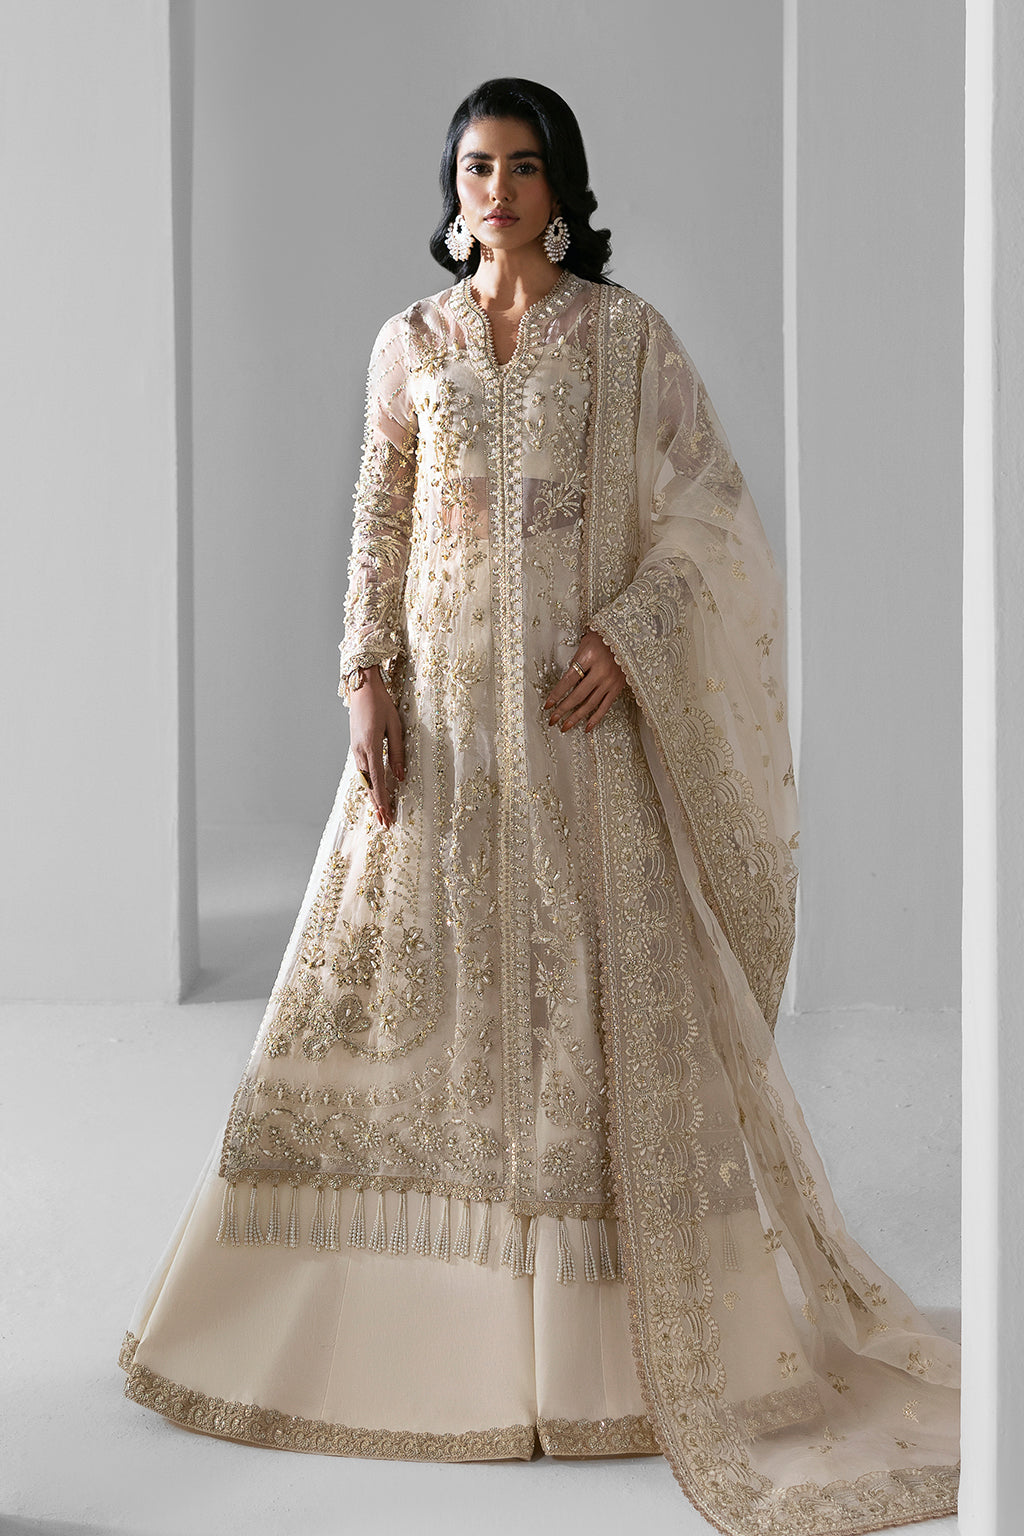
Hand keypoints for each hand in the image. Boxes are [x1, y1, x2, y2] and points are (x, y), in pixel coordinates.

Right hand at [349, 667, 404, 827]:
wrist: (361, 687)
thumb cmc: (381, 704)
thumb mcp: (395, 727)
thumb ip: (397, 752)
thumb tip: (400, 777)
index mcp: (370, 746)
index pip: (378, 779)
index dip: (383, 799)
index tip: (388, 815)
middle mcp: (359, 751)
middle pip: (368, 785)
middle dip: (377, 805)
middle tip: (385, 823)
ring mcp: (355, 750)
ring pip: (364, 780)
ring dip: (372, 797)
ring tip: (380, 814)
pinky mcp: (355, 747)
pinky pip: (361, 771)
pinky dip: (368, 786)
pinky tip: (372, 793)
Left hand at [544, 630, 626, 734]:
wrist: (626, 637)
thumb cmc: (601, 638)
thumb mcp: (585, 644)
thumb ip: (576, 663)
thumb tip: (565, 686)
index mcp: (589, 657)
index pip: (568, 680)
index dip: (556, 694)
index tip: (547, 704)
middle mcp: (600, 671)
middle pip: (578, 695)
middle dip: (563, 709)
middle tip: (552, 720)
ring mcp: (610, 681)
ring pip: (590, 704)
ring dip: (576, 717)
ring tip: (565, 726)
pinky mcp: (617, 688)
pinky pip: (605, 706)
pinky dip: (596, 718)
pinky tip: (586, 727)